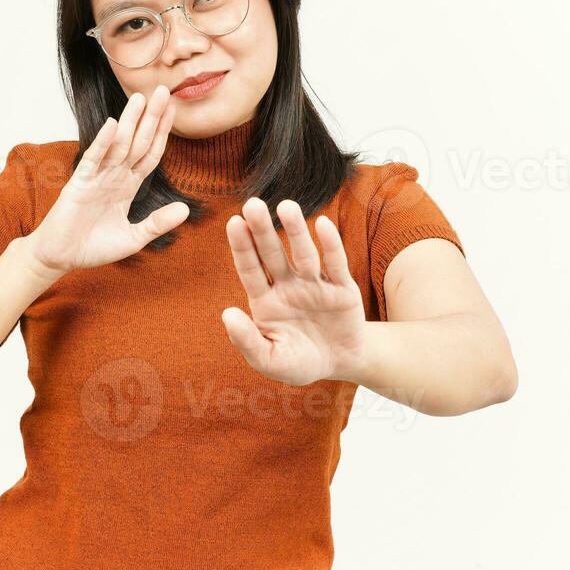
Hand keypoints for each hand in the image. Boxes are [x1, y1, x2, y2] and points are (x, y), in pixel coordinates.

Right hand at [26, 85, 189, 275]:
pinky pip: (94, 159)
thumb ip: (158, 223)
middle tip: (162, 90)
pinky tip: (113, 124)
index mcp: (128, 185)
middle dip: (150, 117)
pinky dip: (104, 142)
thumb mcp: (134, 238)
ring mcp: (97, 177)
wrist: (61, 258)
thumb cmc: (93, 247)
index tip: (174, 110)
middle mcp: (114, 176)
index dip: (162, 133)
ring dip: (130, 121)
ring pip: (118, 145)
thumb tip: (185, 209)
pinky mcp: (79, 184)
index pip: (150, 153)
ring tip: (140, 97)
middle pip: (137, 141)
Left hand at [220, 198, 366, 385]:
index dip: (242, 247)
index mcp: (265, 301)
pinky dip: (330, 244)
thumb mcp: (269, 360)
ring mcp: (315, 284)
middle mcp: (288, 286)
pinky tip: (322, 224)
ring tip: (286, 206)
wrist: (340, 364)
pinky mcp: (342, 288)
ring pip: (303, 254)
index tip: (234, 223)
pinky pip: (336, 264)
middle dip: (263, 230)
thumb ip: (247, 341)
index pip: (250, 269)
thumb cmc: (299, 362)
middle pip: (272, 253)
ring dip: (295, 230)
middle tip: (252, 204)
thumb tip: (227, 314)